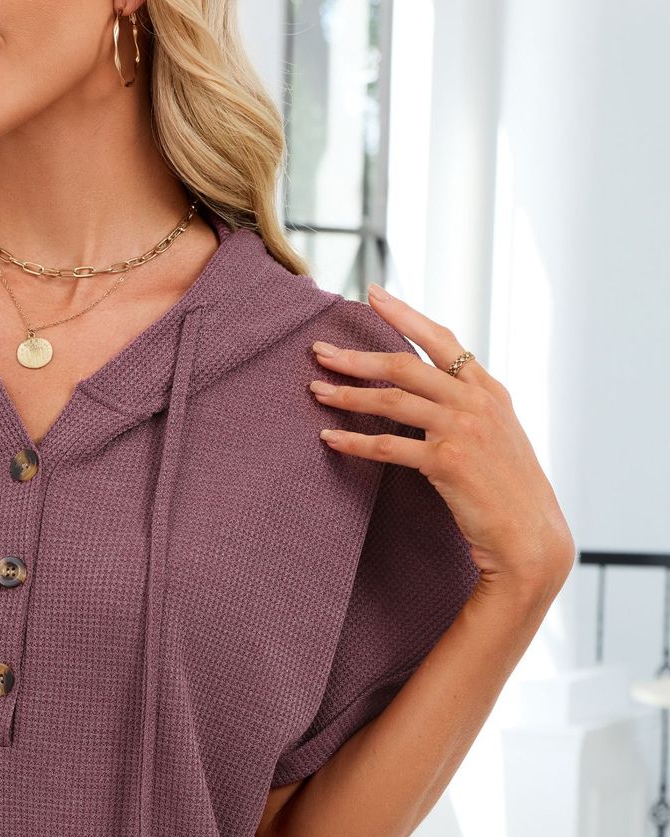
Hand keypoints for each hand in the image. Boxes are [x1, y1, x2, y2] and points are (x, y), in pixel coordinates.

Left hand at [308, 284, 575, 602]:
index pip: (441, 339)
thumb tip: (434, 394)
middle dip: (357, 356)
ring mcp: (461, 429)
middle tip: (320, 350)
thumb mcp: (498, 435)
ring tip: (316, 390)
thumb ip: (469, 408)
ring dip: (348, 394)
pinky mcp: (446, 463)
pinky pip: (389, 446)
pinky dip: (355, 441)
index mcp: (488, 389)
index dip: (404, 314)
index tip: (371, 294)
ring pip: (392, 400)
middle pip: (405, 365)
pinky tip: (330, 438)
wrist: (530, 534)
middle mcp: (475, 401)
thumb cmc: (509, 490)